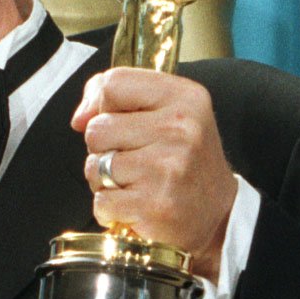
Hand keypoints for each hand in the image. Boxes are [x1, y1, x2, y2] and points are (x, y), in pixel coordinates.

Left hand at [72, 68, 236, 269]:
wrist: (219, 215)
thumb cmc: (184, 162)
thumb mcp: (167, 114)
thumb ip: (119, 98)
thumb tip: (80, 117)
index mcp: (184, 98)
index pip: (114, 83)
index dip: (100, 105)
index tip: (113, 122)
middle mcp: (180, 129)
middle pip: (97, 128)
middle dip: (103, 149)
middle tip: (134, 161)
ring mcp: (167, 168)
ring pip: (95, 165)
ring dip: (105, 181)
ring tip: (136, 184)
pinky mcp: (155, 205)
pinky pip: (101, 201)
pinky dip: (110, 209)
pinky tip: (136, 207)